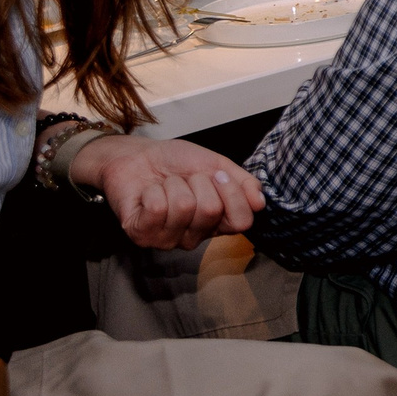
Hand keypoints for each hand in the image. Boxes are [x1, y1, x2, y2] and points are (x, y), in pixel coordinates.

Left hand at [74, 134, 265, 250]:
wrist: (136, 157)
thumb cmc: (175, 163)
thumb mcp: (217, 165)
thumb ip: (243, 183)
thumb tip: (260, 202)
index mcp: (217, 222)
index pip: (241, 222)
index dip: (233, 194)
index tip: (219, 175)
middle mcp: (195, 236)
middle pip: (211, 211)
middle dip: (198, 182)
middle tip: (185, 179)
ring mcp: (167, 239)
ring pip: (183, 207)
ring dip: (173, 185)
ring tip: (164, 185)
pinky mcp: (141, 235)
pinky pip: (157, 208)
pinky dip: (153, 190)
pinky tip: (147, 194)